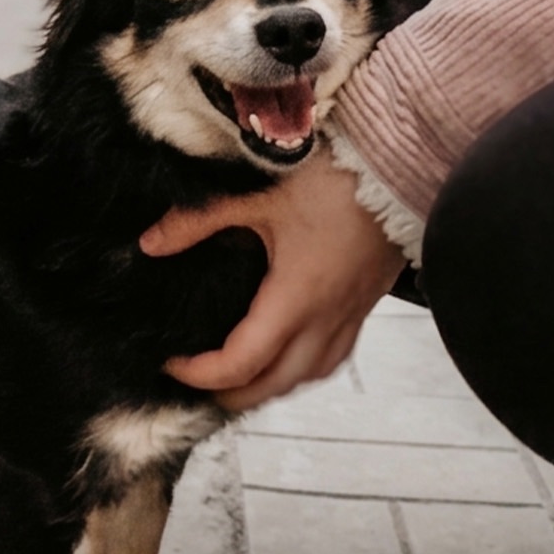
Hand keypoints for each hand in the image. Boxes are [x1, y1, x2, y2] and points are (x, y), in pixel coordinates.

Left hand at [140, 147, 407, 409]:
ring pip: (311, 375)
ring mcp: (352, 312)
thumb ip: (199, 221)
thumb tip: (151, 243)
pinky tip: (289, 352)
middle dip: (233, 395)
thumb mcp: (257, 193)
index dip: (201, 375)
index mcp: (296, 297)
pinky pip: (337, 355)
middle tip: (197, 383)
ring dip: (272, 385)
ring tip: (239, 377)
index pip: (241, 364)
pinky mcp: (368, 302)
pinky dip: (306, 366)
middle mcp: (327, 316)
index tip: (172, 363)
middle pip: (276, 384)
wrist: (402, 159)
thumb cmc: (335, 175)